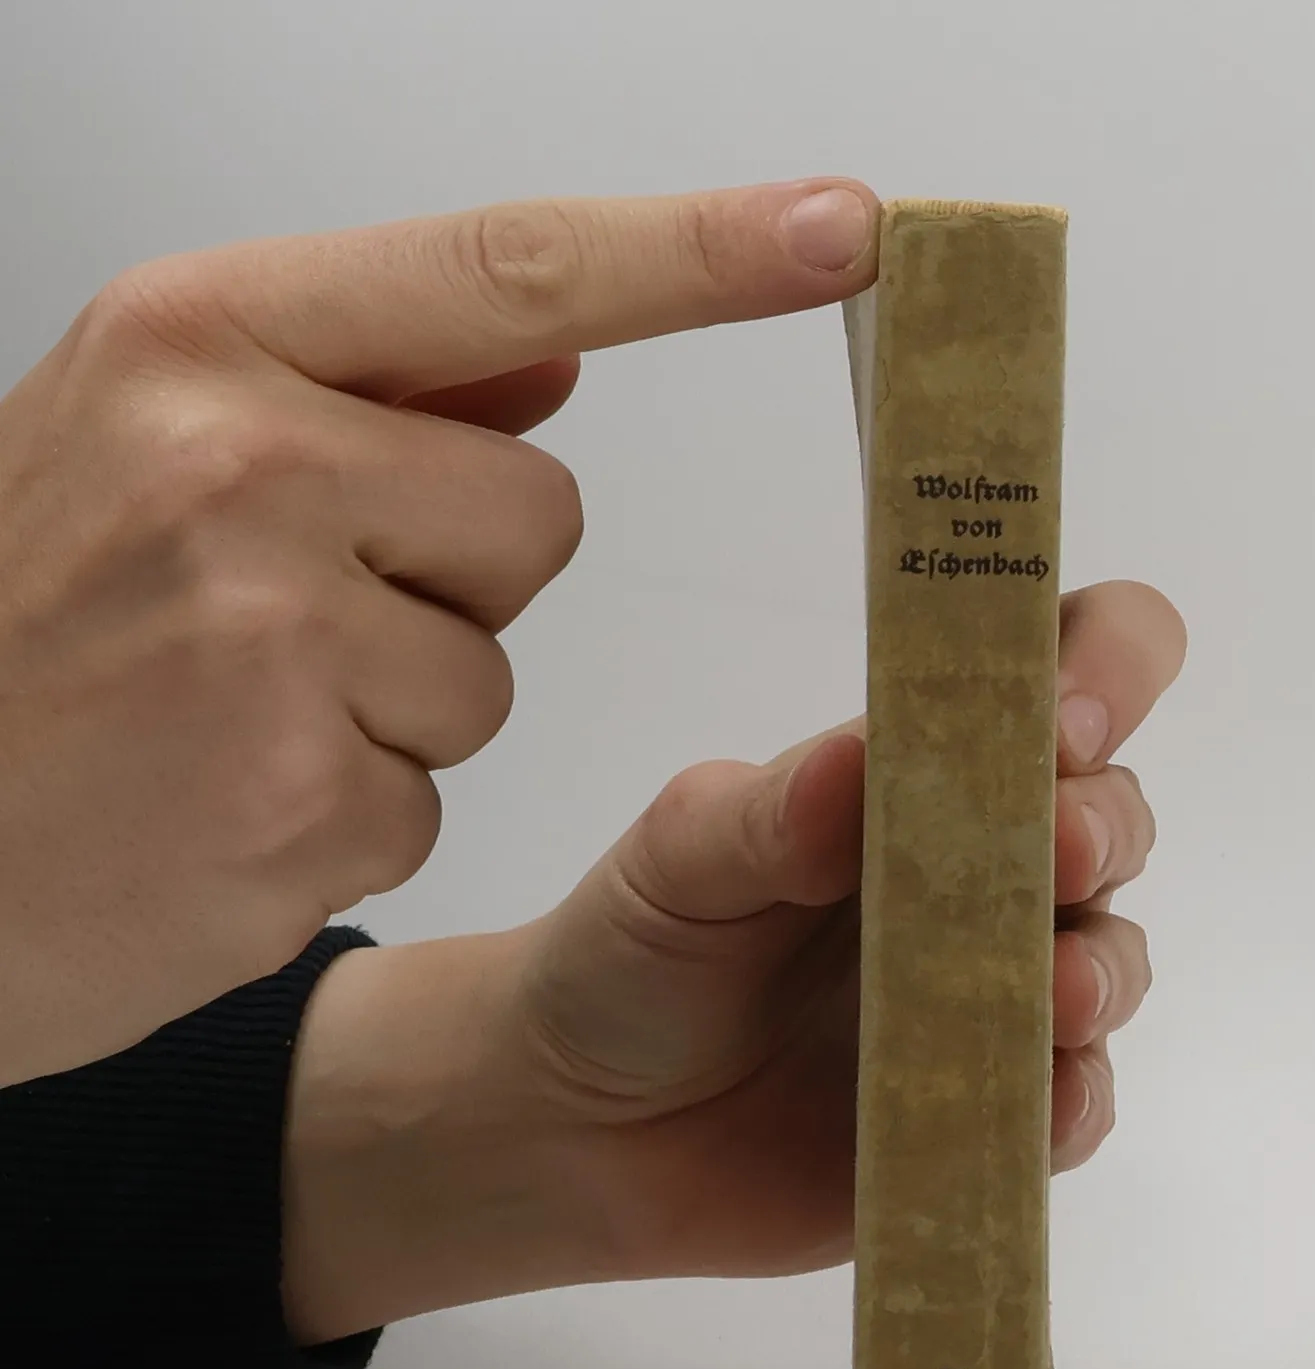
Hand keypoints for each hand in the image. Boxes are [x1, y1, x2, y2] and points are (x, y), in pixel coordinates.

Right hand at [0, 178, 878, 1085]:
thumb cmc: (15, 640)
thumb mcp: (137, 442)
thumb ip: (358, 387)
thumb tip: (558, 342)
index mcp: (196, 343)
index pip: (509, 270)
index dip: (697, 253)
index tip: (846, 227)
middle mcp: (239, 464)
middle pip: (540, 510)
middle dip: (454, 578)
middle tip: (278, 623)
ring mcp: (272, 637)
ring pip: (492, 667)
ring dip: (397, 705)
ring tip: (231, 718)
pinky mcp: (309, 800)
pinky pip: (433, 793)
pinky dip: (352, 812)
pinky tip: (224, 806)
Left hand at [282, 580, 1185, 1341]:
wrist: (577, 1131)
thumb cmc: (629, 958)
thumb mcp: (672, 864)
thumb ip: (763, 816)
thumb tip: (860, 758)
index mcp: (921, 780)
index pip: (1053, 679)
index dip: (1099, 665)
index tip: (1064, 708)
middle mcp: (984, 878)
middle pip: (1108, 818)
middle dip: (1101, 823)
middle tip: (1062, 847)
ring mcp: (996, 1000)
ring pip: (1107, 962)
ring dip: (1101, 968)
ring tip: (1056, 993)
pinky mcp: (991, 1117)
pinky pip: (1069, 1108)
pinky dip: (1073, 1102)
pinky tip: (1046, 1104)